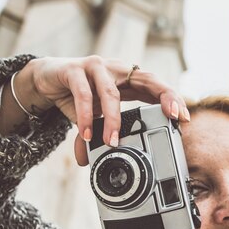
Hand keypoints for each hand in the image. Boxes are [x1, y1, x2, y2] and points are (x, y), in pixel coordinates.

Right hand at [14, 55, 188, 165]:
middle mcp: (116, 69)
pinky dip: (86, 116)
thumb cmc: (78, 95)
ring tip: (111, 141)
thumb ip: (104, 133)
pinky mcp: (73, 70)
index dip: (171, 98)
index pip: (156, 85)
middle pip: (147, 79)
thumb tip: (101, 161)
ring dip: (113, 120)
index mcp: (128, 78)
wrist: (45, 79)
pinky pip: (83, 95)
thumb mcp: (97, 116)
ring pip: (111, 93)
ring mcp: (96, 67)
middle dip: (164, 97)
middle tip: (172, 117)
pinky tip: (88, 134)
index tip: (184, 118)